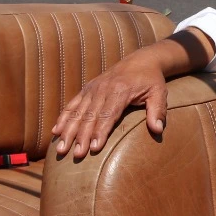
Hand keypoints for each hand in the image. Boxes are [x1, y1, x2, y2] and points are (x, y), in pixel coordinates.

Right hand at [49, 28, 214, 158]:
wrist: (141, 60)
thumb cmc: (151, 80)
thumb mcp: (160, 93)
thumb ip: (158, 111)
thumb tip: (158, 130)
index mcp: (121, 91)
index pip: (108, 114)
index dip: (100, 132)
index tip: (93, 148)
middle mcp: (103, 89)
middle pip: (90, 116)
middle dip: (81, 136)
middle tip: (76, 155)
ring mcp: (93, 89)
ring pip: (78, 112)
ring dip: (68, 131)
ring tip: (61, 149)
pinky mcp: (87, 89)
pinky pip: (72, 104)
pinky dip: (63, 118)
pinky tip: (56, 132)